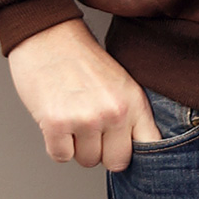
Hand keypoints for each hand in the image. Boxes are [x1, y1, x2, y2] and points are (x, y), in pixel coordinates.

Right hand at [7, 17, 160, 170]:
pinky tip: (57, 118)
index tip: (125, 149)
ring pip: (86, 161)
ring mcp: (86, 119)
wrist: (48, 36)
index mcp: (133, 100)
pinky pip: (60, 156)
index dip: (136, 151)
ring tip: (72, 116)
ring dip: (77, 146)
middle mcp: (114, 112)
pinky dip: (56, 144)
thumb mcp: (119, 82)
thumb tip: (132, 150)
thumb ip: (129, 114)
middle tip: (91, 128)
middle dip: (103, 151)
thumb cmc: (82, 60)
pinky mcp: (57, 125)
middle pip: (116, 162)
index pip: (150, 144)